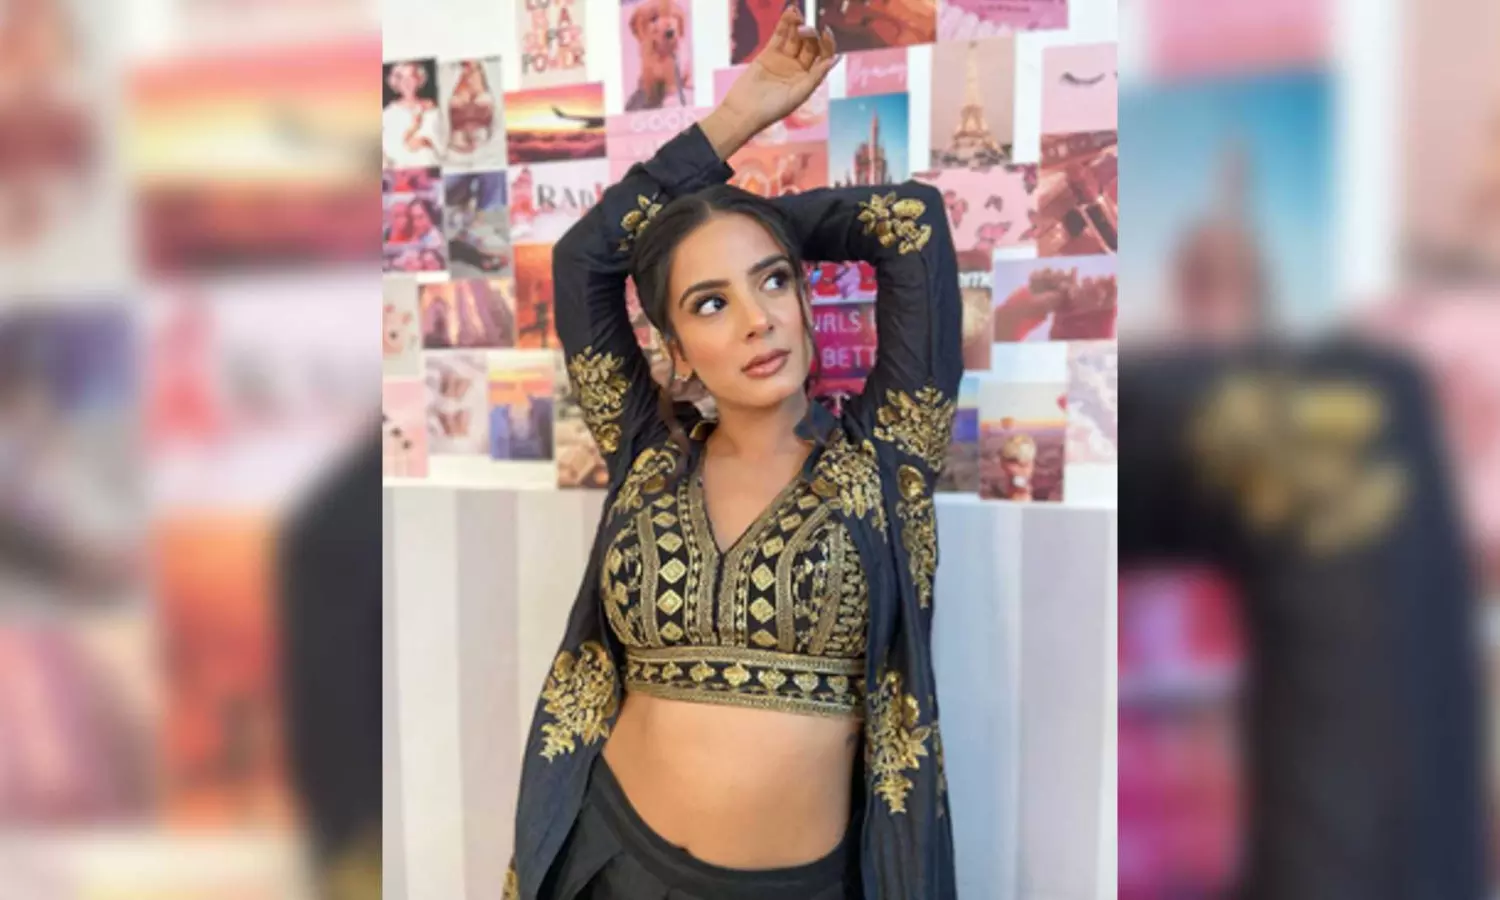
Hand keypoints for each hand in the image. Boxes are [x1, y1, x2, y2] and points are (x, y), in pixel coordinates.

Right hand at [702, 6, 836, 158]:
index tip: (825, 32)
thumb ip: (816, 76)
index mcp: (810, 78)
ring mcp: (784, 59)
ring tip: (797, 13)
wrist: (744, 111)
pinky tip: (789, 12)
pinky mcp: (769, 53)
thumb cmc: (772, 110)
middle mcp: (799, 67)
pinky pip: (780, 35)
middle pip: (810, 44)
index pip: (823, 56)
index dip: (827, 44)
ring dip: (798, 24)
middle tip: (804, 29)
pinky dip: (784, 24)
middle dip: (809, 34)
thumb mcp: (798, 95)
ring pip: (795, 37)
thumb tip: (834, 59)